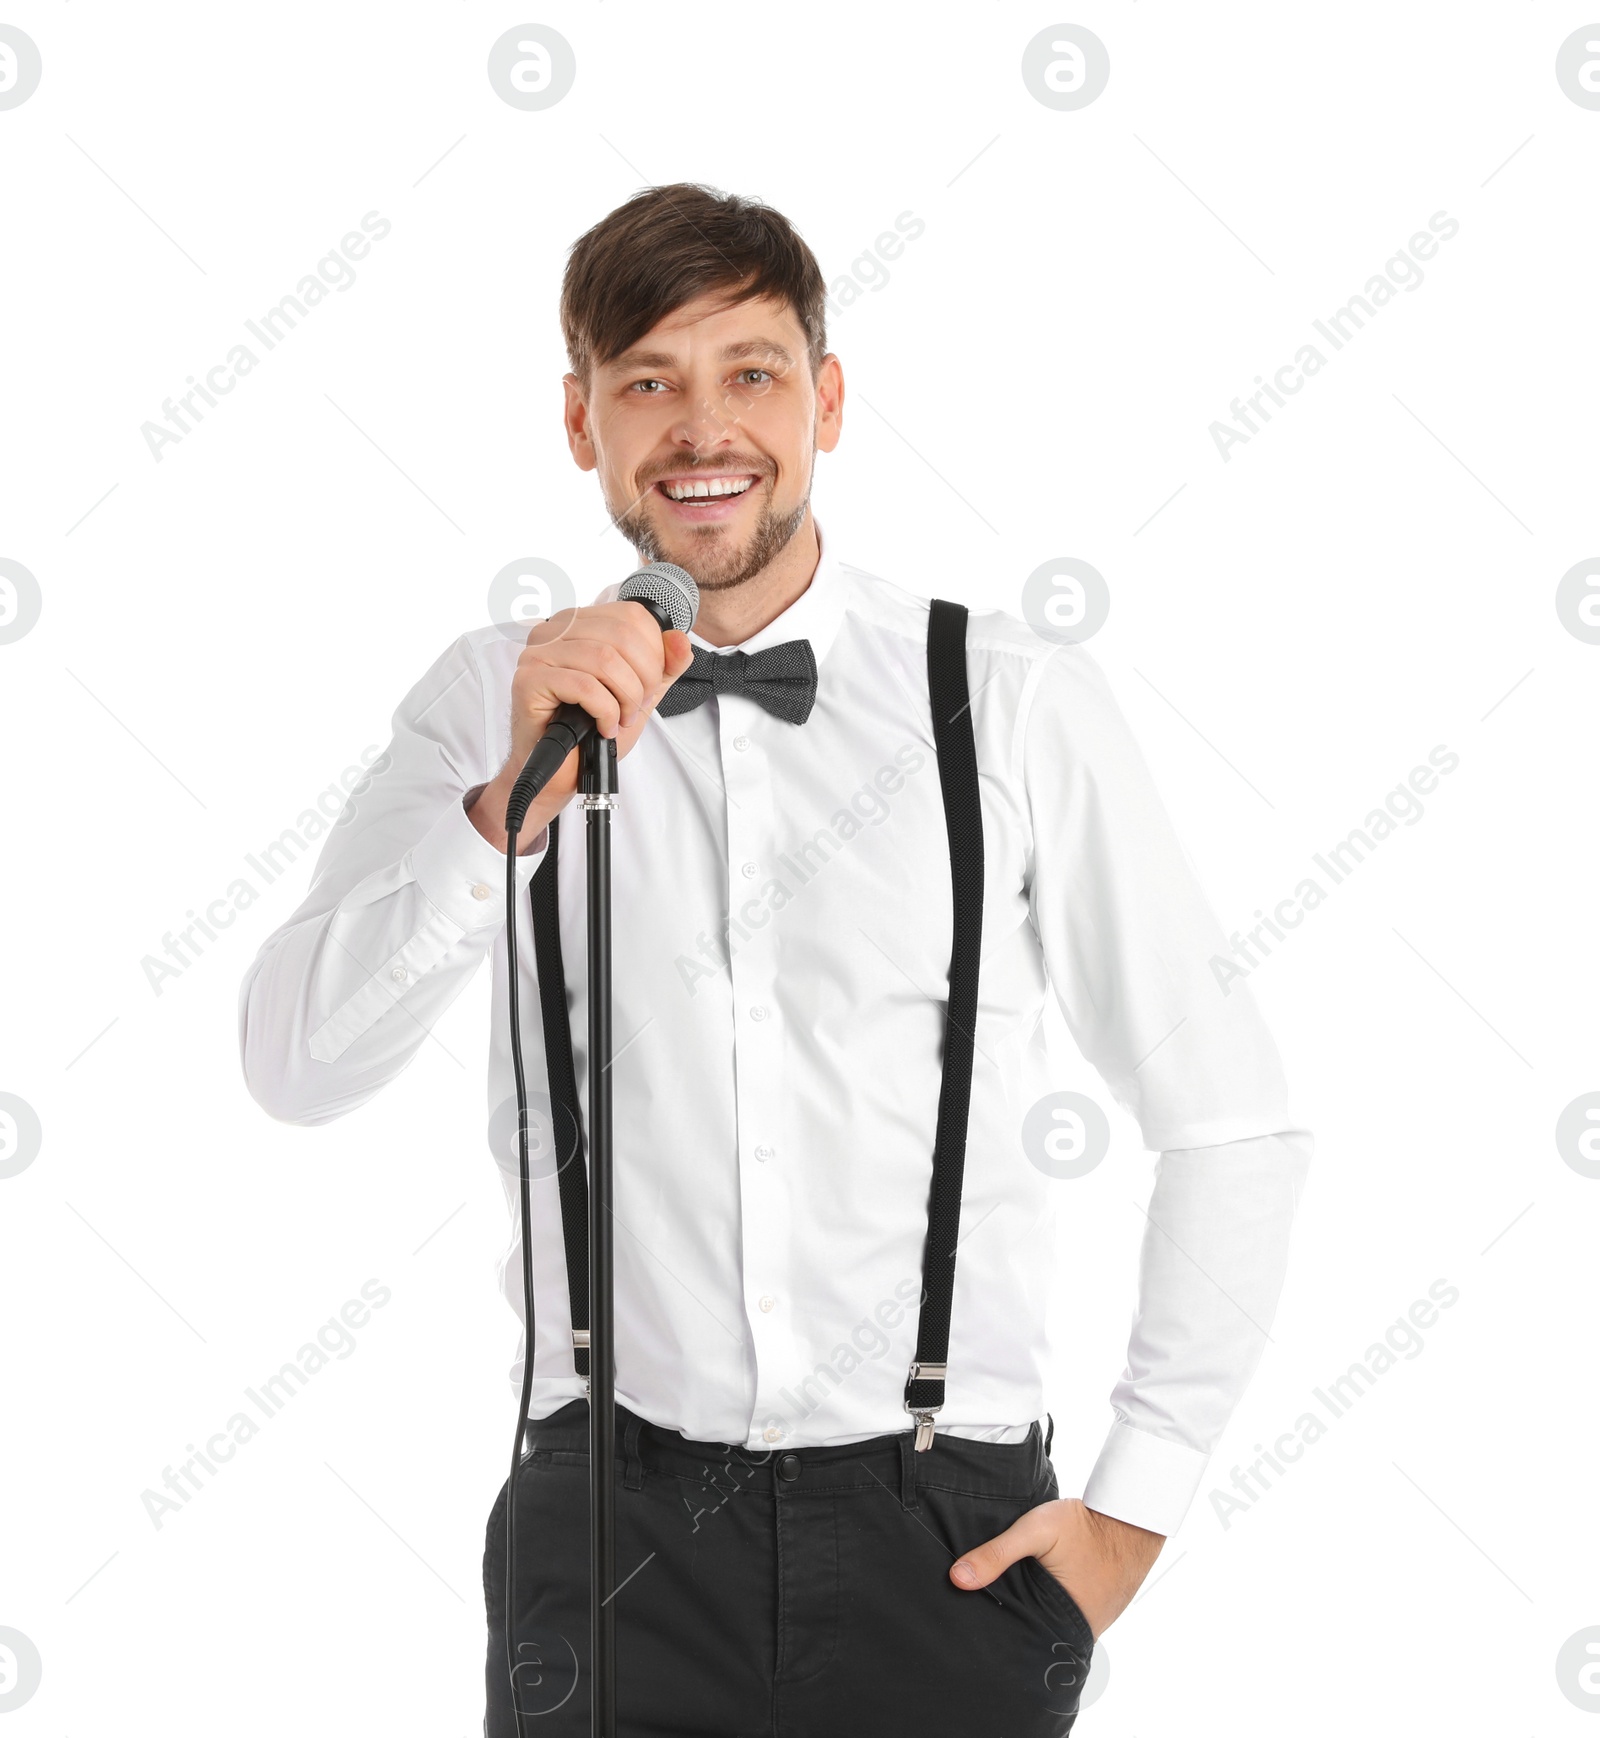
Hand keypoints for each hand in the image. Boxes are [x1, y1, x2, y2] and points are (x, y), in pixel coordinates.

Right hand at [469, 602, 695, 851]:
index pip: (632, 616)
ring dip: (624, 698)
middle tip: (635, 708)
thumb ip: (664, 667)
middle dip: (642, 679)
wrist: (560, 770)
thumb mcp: (639, 693)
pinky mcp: (529, 680)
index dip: (653, 653)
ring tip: (620, 719)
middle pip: (621, 635)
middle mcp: (555, 630)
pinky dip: (605, 711)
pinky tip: (602, 726)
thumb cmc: (590, 728)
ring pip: (605, 659)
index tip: (647, 686)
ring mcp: (537, 653)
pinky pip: (584, 686)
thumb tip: (681, 641)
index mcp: (580, 622)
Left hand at [950, 1497, 1163, 1640]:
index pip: (1021, 1640)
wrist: (1131, 1518)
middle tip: (986, 1609)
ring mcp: (1092, 1623)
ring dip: (1034, 1613)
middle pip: (1035, 1634)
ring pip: (1051, 1625)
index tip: (975, 1624)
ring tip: (1009, 1600)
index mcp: (1062, 1622)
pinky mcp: (1098, 1611)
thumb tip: (958, 1578)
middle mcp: (1079, 1631)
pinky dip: (1052, 1605)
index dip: (998, 1632)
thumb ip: (997, 1553)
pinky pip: (1067, 1615)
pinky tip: (1038, 1590)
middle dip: (1014, 1623)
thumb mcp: (1035, 1531)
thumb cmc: (1085, 1525)